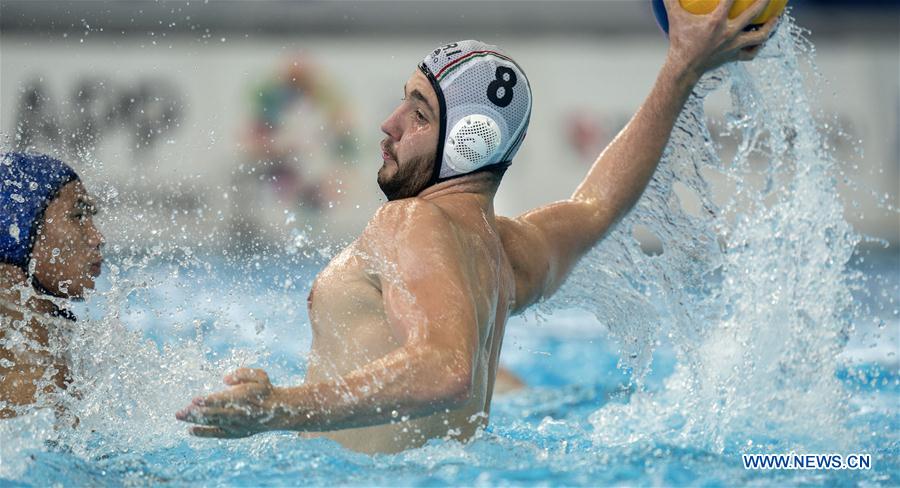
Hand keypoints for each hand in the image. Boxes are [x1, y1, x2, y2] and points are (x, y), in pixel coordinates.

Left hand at [175, 368, 281, 437]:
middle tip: (179, 412)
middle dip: (196, 413)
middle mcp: (238, 414)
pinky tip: (190, 430)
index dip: (208, 400)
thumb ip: (243, 373)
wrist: (277, 412)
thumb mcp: (260, 375)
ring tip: (180, 416)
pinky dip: (204, 432)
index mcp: (243, 398)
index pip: (223, 400)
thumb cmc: (265, 390)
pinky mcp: (234, 433)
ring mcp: (235, 425)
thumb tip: (226, 379)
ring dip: (195, 420)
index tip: (194, 399)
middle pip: (213, 414)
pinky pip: (217, 434)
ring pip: (212, 423)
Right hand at [663, 0, 780, 79]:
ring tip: (778, 16)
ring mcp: (734, 46)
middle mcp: (729, 33)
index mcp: (716, 22)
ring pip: (760, 35)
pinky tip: (763, 38)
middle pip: (754, 13)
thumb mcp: (674, 18)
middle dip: (764, 0)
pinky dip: (759, 46)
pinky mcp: (734, 57)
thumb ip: (671, 0)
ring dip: (771, 25)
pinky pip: (752, 52)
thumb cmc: (678, 42)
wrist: (683, 69)